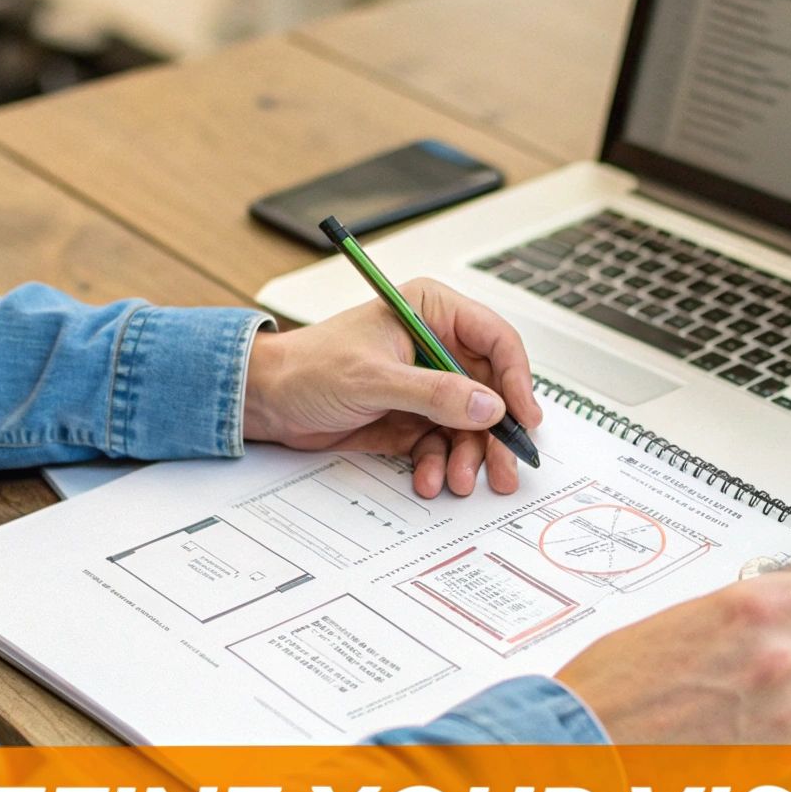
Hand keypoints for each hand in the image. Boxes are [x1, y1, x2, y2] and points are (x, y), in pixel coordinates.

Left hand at [242, 279, 542, 497]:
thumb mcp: (374, 378)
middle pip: (491, 390)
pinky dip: (441, 464)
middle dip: (496, 432)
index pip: (496, 340)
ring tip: (458, 479)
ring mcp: (428, 384)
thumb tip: (488, 406)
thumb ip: (435, 393)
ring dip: (468, 456)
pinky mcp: (415, 416)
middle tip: (505, 466)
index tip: (523, 418)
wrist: (267, 402)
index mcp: (432, 312)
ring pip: (471, 423)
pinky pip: (444, 443)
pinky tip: (430, 478)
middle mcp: (437, 346)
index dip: (516, 380)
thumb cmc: (307, 368)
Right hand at [557, 569, 790, 743]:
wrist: (583, 743)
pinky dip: (787, 735)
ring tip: (753, 696)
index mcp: (759, 607)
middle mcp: (781, 656)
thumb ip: (761, 602)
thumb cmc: (620, 679)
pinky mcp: (777, 761)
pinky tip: (740, 729)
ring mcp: (784, 714)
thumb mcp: (694, 612)